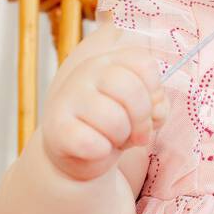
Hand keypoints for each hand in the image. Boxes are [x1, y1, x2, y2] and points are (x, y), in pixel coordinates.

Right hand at [41, 43, 167, 180]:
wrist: (77, 151)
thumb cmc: (114, 124)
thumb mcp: (141, 108)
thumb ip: (156, 102)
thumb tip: (156, 110)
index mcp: (110, 61)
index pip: (145, 65)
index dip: (154, 92)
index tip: (147, 107)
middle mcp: (86, 72)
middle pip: (132, 90)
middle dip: (142, 119)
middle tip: (136, 133)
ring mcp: (68, 98)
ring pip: (115, 120)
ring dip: (122, 137)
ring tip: (113, 139)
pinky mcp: (57, 128)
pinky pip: (93, 144)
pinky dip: (103, 152)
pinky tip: (97, 149)